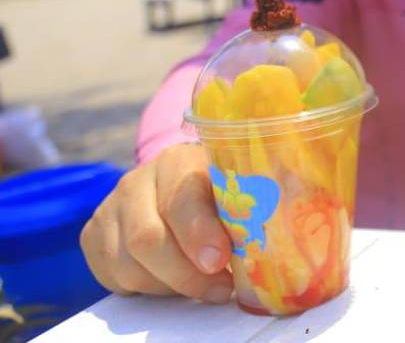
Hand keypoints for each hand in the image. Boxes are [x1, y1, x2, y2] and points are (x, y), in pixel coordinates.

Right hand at [80, 143, 233, 302]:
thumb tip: (264, 246)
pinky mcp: (92, 235)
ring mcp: (109, 208)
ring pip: (129, 265)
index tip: (220, 261)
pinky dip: (148, 287)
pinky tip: (172, 278)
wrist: (177, 181)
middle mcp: (136, 182)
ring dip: (170, 286)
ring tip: (202, 284)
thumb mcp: (235, 187)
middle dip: (186, 274)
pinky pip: (113, 276)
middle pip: (147, 239)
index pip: (181, 199)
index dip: (199, 234)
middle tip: (220, 289)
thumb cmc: (215, 189)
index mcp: (176, 161)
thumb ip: (247, 208)